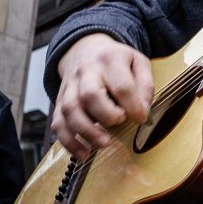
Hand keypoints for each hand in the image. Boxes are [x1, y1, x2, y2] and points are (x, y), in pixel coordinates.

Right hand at [52, 34, 153, 158]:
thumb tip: (143, 112)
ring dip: (87, 132)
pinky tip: (83, 154)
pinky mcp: (59, 101)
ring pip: (70, 110)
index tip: (140, 118)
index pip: (121, 85)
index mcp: (110, 60)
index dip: (132, 105)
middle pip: (90, 95)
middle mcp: (86, 72)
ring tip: (104, 144)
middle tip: (120, 122)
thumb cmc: (117, 61)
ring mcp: (69, 87)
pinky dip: (69, 142)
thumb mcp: (138, 63)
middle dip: (106, 115)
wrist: (86, 49)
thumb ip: (145, 86)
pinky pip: (58, 123)